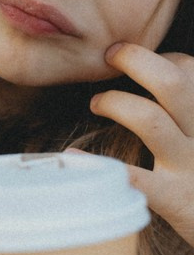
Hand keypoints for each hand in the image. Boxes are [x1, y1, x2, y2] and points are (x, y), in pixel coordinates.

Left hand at [90, 42, 193, 245]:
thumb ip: (182, 108)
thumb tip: (157, 71)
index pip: (187, 68)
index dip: (157, 58)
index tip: (134, 64)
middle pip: (173, 82)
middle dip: (135, 60)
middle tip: (110, 56)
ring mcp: (190, 165)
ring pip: (151, 121)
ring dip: (116, 103)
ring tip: (97, 103)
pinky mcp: (175, 198)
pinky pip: (135, 178)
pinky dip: (96, 165)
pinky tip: (71, 157)